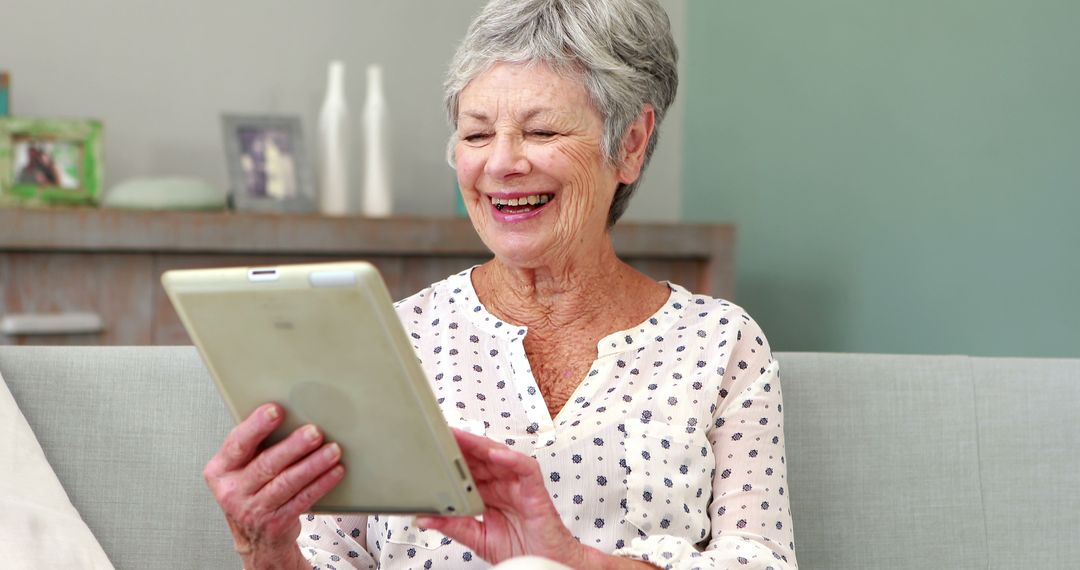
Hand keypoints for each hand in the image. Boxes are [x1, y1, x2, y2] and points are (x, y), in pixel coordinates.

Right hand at [204, 403, 344, 568]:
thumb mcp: (241, 470)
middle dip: (294, 446)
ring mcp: (253, 510)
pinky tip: (334, 471)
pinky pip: (303, 499)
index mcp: (221, 470)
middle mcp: (233, 491)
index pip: (238, 443)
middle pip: (266, 464)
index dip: (257, 426)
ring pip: (287, 482)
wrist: (254, 539)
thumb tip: (290, 414)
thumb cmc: (250, 493)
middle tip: (314, 432)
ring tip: (332, 450)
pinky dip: (321, 483)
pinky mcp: (276, 523)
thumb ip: (256, 446)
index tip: (275, 410)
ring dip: (313, 464)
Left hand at [416, 429, 588, 565]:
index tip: (431, 448)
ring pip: (502, 456)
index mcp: (489, 494)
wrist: (545, 564)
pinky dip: (513, 460)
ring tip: (463, 438)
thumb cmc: (520, 550)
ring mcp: (519, 486)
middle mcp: (504, 486)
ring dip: (482, 446)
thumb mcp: (478, 538)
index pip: (469, 469)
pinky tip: (497, 455)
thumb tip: (426, 519)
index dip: (452, 457)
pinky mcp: (536, 491)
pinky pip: (526, 469)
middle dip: (463, 445)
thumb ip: (454, 527)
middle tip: (442, 433)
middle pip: (482, 457)